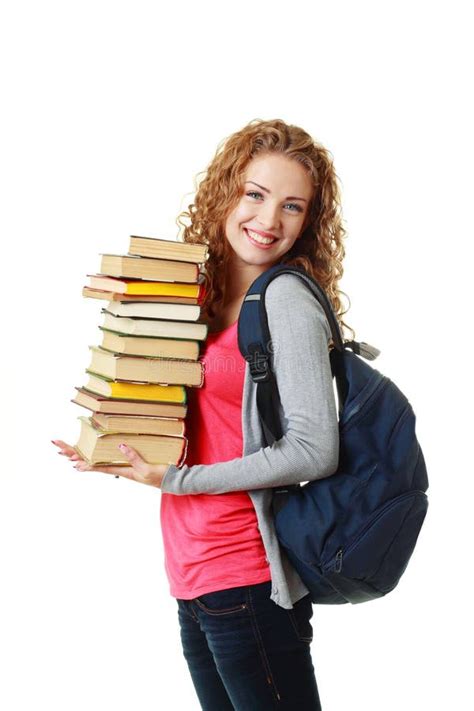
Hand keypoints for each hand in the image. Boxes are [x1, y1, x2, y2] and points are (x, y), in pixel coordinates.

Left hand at [51, 439, 168, 487]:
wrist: (171, 480)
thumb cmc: (159, 476)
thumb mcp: (146, 468)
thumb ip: (133, 457)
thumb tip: (119, 445)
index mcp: (123, 470)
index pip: (100, 467)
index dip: (86, 463)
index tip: (72, 461)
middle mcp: (120, 468)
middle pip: (95, 462)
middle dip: (78, 456)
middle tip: (61, 450)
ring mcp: (125, 466)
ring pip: (100, 461)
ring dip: (85, 457)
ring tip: (69, 454)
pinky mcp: (131, 463)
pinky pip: (110, 460)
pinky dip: (98, 458)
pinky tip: (93, 456)